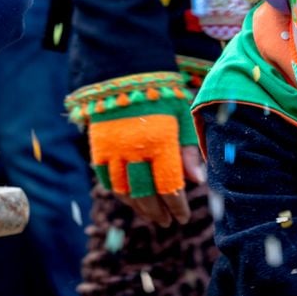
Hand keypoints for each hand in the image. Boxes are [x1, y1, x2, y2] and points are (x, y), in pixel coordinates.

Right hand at [66, 71, 201, 226]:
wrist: (123, 73)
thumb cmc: (161, 94)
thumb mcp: (181, 118)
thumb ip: (188, 151)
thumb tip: (199, 181)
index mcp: (160, 143)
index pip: (170, 187)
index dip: (177, 206)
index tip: (183, 217)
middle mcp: (134, 151)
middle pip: (146, 195)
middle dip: (158, 212)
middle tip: (168, 223)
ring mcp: (113, 151)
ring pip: (125, 192)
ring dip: (138, 208)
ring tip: (151, 216)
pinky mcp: (98, 148)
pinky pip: (107, 180)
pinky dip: (119, 194)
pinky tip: (130, 200)